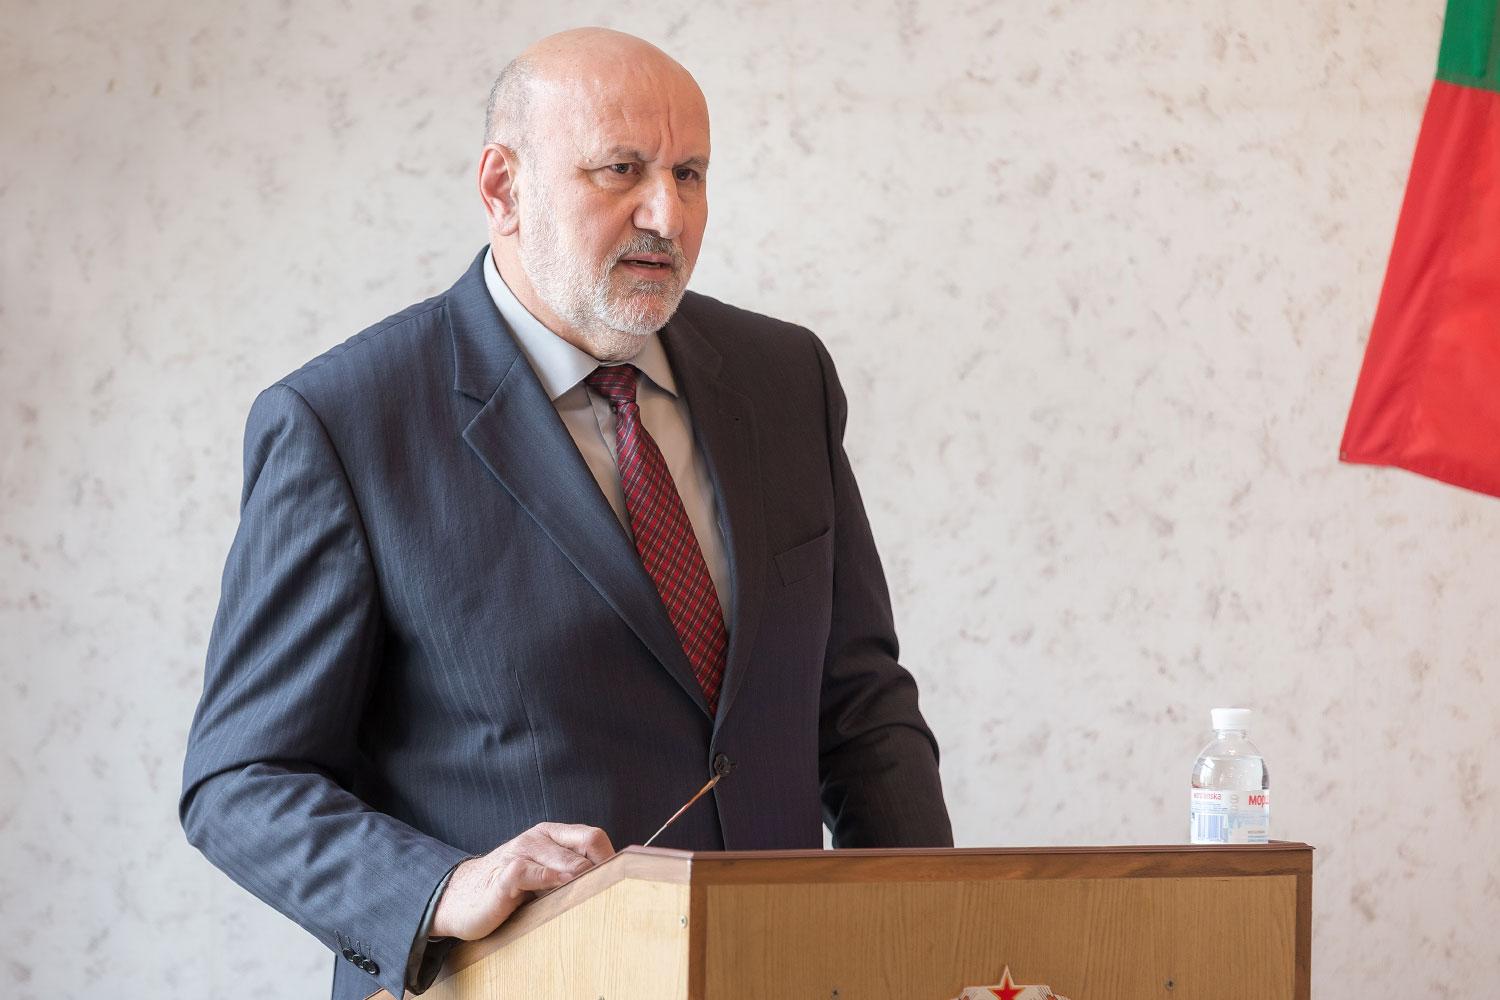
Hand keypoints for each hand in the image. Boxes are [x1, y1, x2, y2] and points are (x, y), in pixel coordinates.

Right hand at [430, 822, 614, 939]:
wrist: (460, 898)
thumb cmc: (509, 890)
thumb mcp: (544, 877)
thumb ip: (570, 874)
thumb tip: (612, 884)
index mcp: (552, 835)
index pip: (594, 838)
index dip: (610, 860)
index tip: (619, 884)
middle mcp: (539, 838)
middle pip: (586, 848)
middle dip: (602, 873)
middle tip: (610, 895)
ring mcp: (521, 852)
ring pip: (565, 860)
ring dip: (581, 881)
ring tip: (591, 899)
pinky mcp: (504, 874)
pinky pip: (530, 871)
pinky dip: (548, 880)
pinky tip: (558, 892)